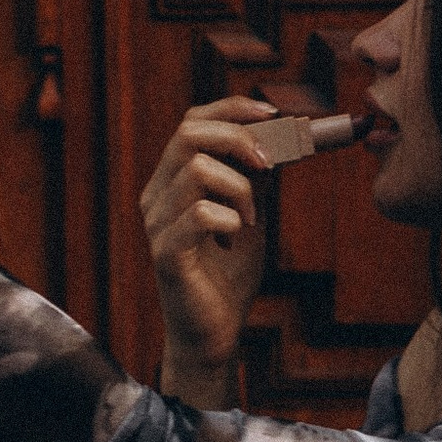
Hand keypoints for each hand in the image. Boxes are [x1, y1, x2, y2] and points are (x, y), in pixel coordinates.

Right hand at [141, 97, 275, 397]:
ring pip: (197, 171)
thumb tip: (284, 135)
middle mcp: (156, 196)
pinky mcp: (167, 254)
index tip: (274, 115)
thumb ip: (256, 176)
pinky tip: (236, 239)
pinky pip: (201, 215)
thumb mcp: (250, 212)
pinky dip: (231, 219)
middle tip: (269, 166)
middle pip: (189, 134)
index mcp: (172, 180)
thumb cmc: (229, 273)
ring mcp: (157, 225)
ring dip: (240, 188)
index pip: (192, 121)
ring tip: (250, 218)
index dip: (232, 109)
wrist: (216, 331)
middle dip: (239, 139)